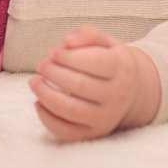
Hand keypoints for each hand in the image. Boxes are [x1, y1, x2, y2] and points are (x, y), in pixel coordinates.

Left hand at [29, 25, 160, 141]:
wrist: (132, 95)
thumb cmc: (112, 63)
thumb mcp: (107, 43)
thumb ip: (88, 34)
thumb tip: (67, 41)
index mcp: (122, 68)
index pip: (95, 62)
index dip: (69, 57)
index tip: (53, 51)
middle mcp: (117, 96)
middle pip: (81, 86)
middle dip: (54, 73)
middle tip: (41, 64)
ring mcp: (106, 117)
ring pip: (72, 110)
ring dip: (47, 95)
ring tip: (34, 82)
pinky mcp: (95, 133)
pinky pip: (68, 132)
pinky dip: (48, 119)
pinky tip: (38, 103)